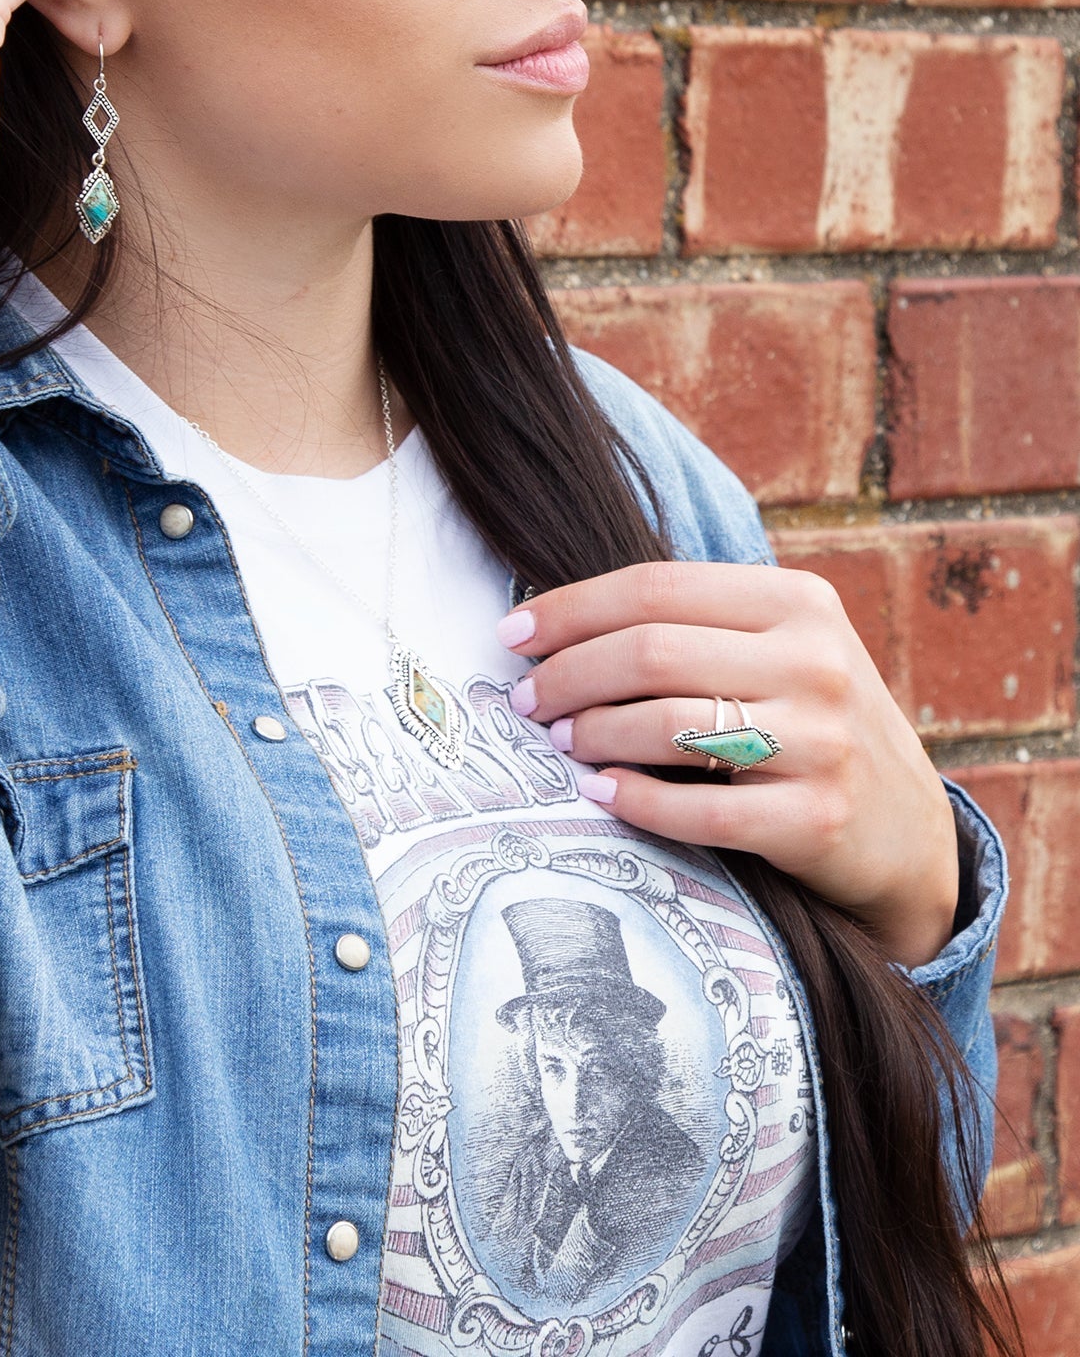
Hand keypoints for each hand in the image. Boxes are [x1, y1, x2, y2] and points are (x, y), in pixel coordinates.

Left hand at [504, 561, 959, 968]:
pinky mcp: (818, 820)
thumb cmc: (810, 725)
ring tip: (560, 741)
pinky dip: (634, 799)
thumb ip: (694, 626)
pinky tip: (598, 793)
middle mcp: (816, 662)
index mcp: (799, 602)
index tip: (512, 635)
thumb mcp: (780, 651)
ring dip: (593, 733)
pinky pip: (699, 811)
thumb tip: (554, 622)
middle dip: (568, 674)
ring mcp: (823, 742)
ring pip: (668, 724)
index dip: (570, 609)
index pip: (655, 588)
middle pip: (651, 651)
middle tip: (525, 701)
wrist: (909, 834)